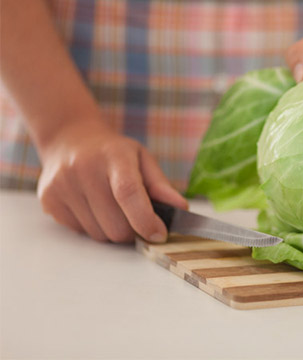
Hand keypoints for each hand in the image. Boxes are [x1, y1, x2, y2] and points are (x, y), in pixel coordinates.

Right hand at [37, 120, 187, 242]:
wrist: (69, 139)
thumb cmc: (113, 153)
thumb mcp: (142, 159)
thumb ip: (161, 186)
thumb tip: (182, 208)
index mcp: (113, 156)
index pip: (128, 193)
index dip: (145, 219)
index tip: (159, 235)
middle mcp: (84, 168)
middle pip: (115, 223)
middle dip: (133, 230)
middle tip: (136, 219)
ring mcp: (62, 184)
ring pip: (98, 234)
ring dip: (112, 230)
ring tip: (111, 208)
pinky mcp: (49, 199)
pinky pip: (80, 232)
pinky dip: (93, 227)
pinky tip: (92, 207)